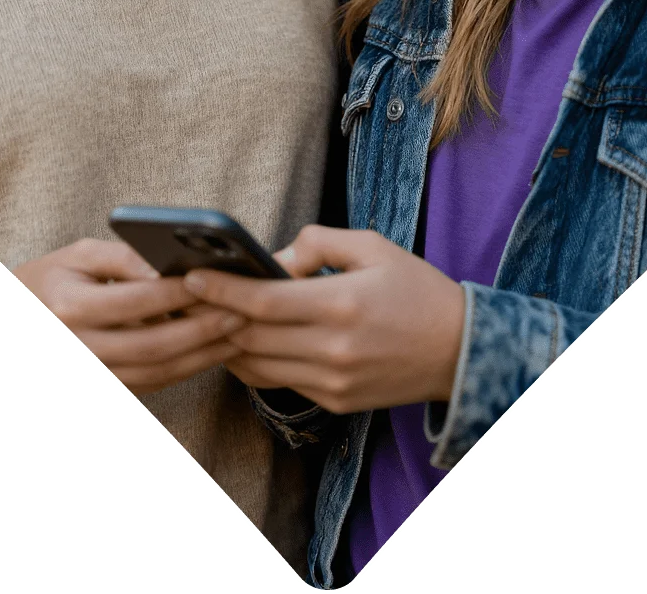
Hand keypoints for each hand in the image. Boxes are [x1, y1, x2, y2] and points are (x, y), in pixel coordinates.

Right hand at [14, 239, 244, 394]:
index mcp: (70, 307)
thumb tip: (164, 266)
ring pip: (155, 373)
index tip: (213, 278)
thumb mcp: (78, 255)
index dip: (175, 292)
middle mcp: (78, 349)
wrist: (19, 322)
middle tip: (241, 312)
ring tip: (237, 334)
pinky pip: (150, 385)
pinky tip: (211, 352)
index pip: (135, 300)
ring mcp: (91, 376)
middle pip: (152, 344)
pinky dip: (184, 370)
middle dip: (201, 329)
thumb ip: (122, 258)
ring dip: (200, 357)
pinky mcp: (104, 390)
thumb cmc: (51, 279)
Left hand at [182, 226, 465, 414]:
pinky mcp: (334, 402)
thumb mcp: (372, 246)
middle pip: (250, 336)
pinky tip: (246, 338)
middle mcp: (334, 349)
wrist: (459, 350)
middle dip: (213, 315)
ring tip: (209, 315)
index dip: (221, 289)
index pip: (263, 302)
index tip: (191, 275)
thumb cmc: (415, 289)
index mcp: (343, 303)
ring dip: (227, 342)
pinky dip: (255, 360)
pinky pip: (279, 381)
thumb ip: (317, 244)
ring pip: (257, 365)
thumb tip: (271, 259)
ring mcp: (332, 381)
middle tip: (186, 294)